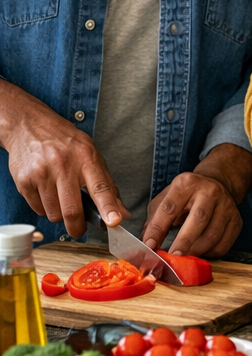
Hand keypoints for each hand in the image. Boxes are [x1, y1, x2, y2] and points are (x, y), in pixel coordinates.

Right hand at [0, 81, 129, 236]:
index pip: (100, 187)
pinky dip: (45, 208)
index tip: (114, 221)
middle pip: (72, 210)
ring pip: (54, 214)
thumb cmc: (66, 143)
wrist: (30, 127)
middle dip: (78, 227)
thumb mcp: (92, 156)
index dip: (108, 207)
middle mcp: (63, 165)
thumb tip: (122, 212)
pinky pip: (38, 209)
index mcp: (86, 158)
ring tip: (61, 197)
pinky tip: (47, 192)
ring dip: (60, 214)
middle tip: (79, 229)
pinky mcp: (24, 181)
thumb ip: (108, 185)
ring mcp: (42, 174)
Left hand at [142, 144, 251, 256]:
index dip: (158, 228)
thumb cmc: (186, 197)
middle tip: (173, 256)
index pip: (170, 208)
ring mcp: (226, 205)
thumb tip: (146, 245)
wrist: (217, 185)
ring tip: (185, 256)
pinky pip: (224, 243)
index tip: (149, 245)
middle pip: (198, 218)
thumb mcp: (166, 199)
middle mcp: (209, 191)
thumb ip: (154, 220)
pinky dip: (210, 253)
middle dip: (184, 240)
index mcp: (187, 184)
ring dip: (196, 250)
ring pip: (213, 234)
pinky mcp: (236, 220)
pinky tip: (200, 252)